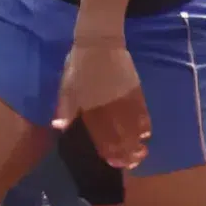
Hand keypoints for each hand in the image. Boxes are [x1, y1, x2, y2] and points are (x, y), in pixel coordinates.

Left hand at [64, 26, 150, 178]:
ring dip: (138, 142)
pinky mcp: (136, 90)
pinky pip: (143, 111)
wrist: (99, 42)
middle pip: (121, 134)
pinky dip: (145, 124)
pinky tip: (146, 134)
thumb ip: (65, 108)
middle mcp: (110, 106)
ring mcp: (125, 98)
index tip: (113, 162)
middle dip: (126, 152)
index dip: (108, 150)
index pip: (101, 134)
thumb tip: (60, 127)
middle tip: (130, 163)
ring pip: (134, 126)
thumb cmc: (79, 65)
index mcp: (90, 106)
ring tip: (140, 154)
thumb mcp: (66, 86)